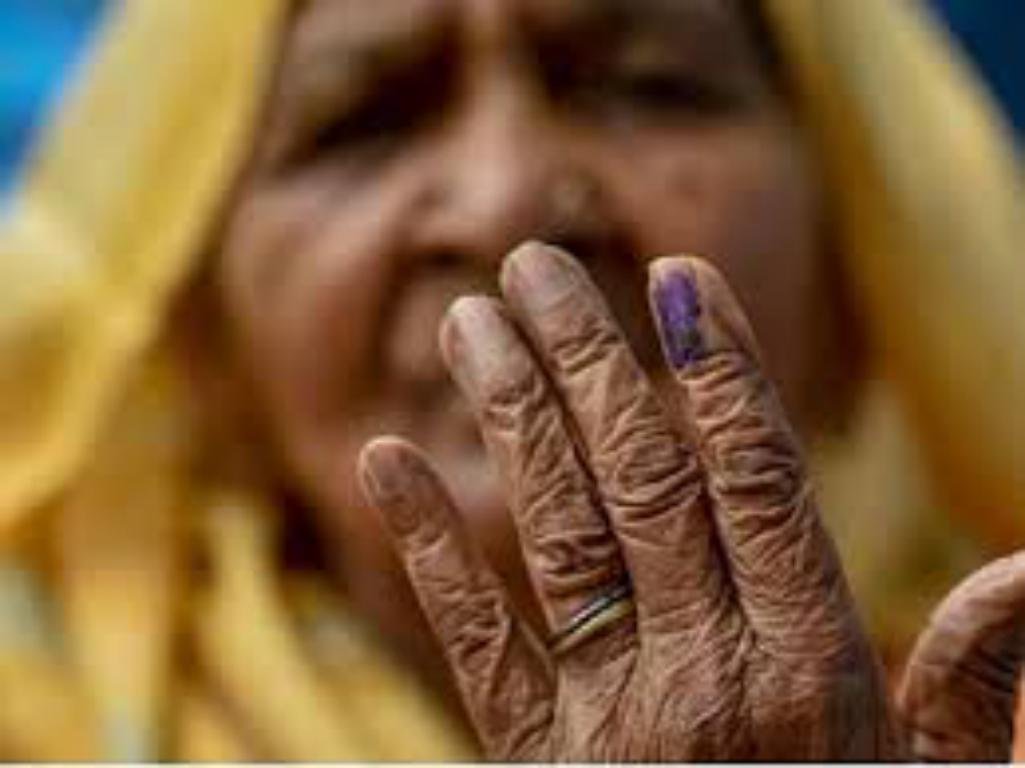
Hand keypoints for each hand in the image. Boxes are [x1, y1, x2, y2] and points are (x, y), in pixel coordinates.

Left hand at [358, 242, 1022, 759]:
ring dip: (510, 414)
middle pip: (640, 479)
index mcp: (812, 670)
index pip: (755, 482)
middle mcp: (705, 675)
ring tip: (471, 316)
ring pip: (555, 530)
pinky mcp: (534, 760)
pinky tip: (384, 460)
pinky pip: (472, 639)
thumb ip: (976, 692)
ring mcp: (608, 718)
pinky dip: (428, 545)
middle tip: (538, 258)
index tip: (678, 276)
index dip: (718, 372)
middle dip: (589, 358)